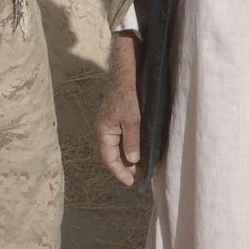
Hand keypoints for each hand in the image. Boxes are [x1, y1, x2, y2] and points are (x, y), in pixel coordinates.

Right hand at [96, 33, 142, 185]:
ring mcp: (112, 119)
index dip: (120, 172)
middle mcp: (105, 126)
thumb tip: (132, 160)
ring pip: (120, 142)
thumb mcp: (132, 119)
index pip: (109, 158)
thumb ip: (132, 141)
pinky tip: (143, 144)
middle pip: (114, 152)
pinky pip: (125, 133)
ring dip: (130, 153)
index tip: (131, 182)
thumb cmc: (128, 92)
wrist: (129, 66)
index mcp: (103, 130)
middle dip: (126, 165)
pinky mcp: (120, 112)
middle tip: (142, 175)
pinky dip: (133, 142)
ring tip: (144, 163)